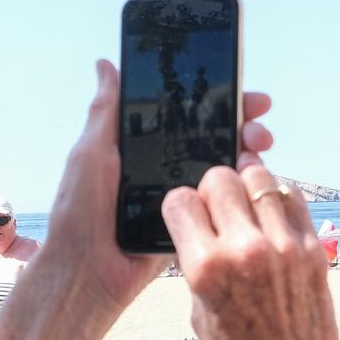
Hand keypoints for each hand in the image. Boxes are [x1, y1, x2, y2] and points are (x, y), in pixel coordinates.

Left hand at [37, 61, 273, 311]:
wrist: (89, 274)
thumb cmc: (80, 213)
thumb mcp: (91, 153)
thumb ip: (105, 111)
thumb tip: (107, 64)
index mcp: (141, 147)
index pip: (186, 114)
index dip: (216, 100)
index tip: (242, 91)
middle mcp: (164, 166)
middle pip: (213, 137)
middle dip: (241, 125)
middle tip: (259, 126)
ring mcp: (181, 194)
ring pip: (223, 167)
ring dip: (247, 154)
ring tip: (259, 149)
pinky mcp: (193, 222)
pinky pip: (222, 202)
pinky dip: (241, 190)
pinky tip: (254, 180)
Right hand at [162, 166, 339, 339]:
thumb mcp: (198, 312)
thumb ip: (197, 263)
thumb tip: (199, 224)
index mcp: (206, 268)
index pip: (180, 200)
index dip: (181, 208)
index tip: (187, 218)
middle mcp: (244, 250)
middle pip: (219, 178)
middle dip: (212, 190)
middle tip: (218, 211)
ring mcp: (283, 246)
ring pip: (259, 178)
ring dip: (247, 188)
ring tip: (248, 210)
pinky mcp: (314, 248)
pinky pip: (293, 197)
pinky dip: (279, 199)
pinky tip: (273, 218)